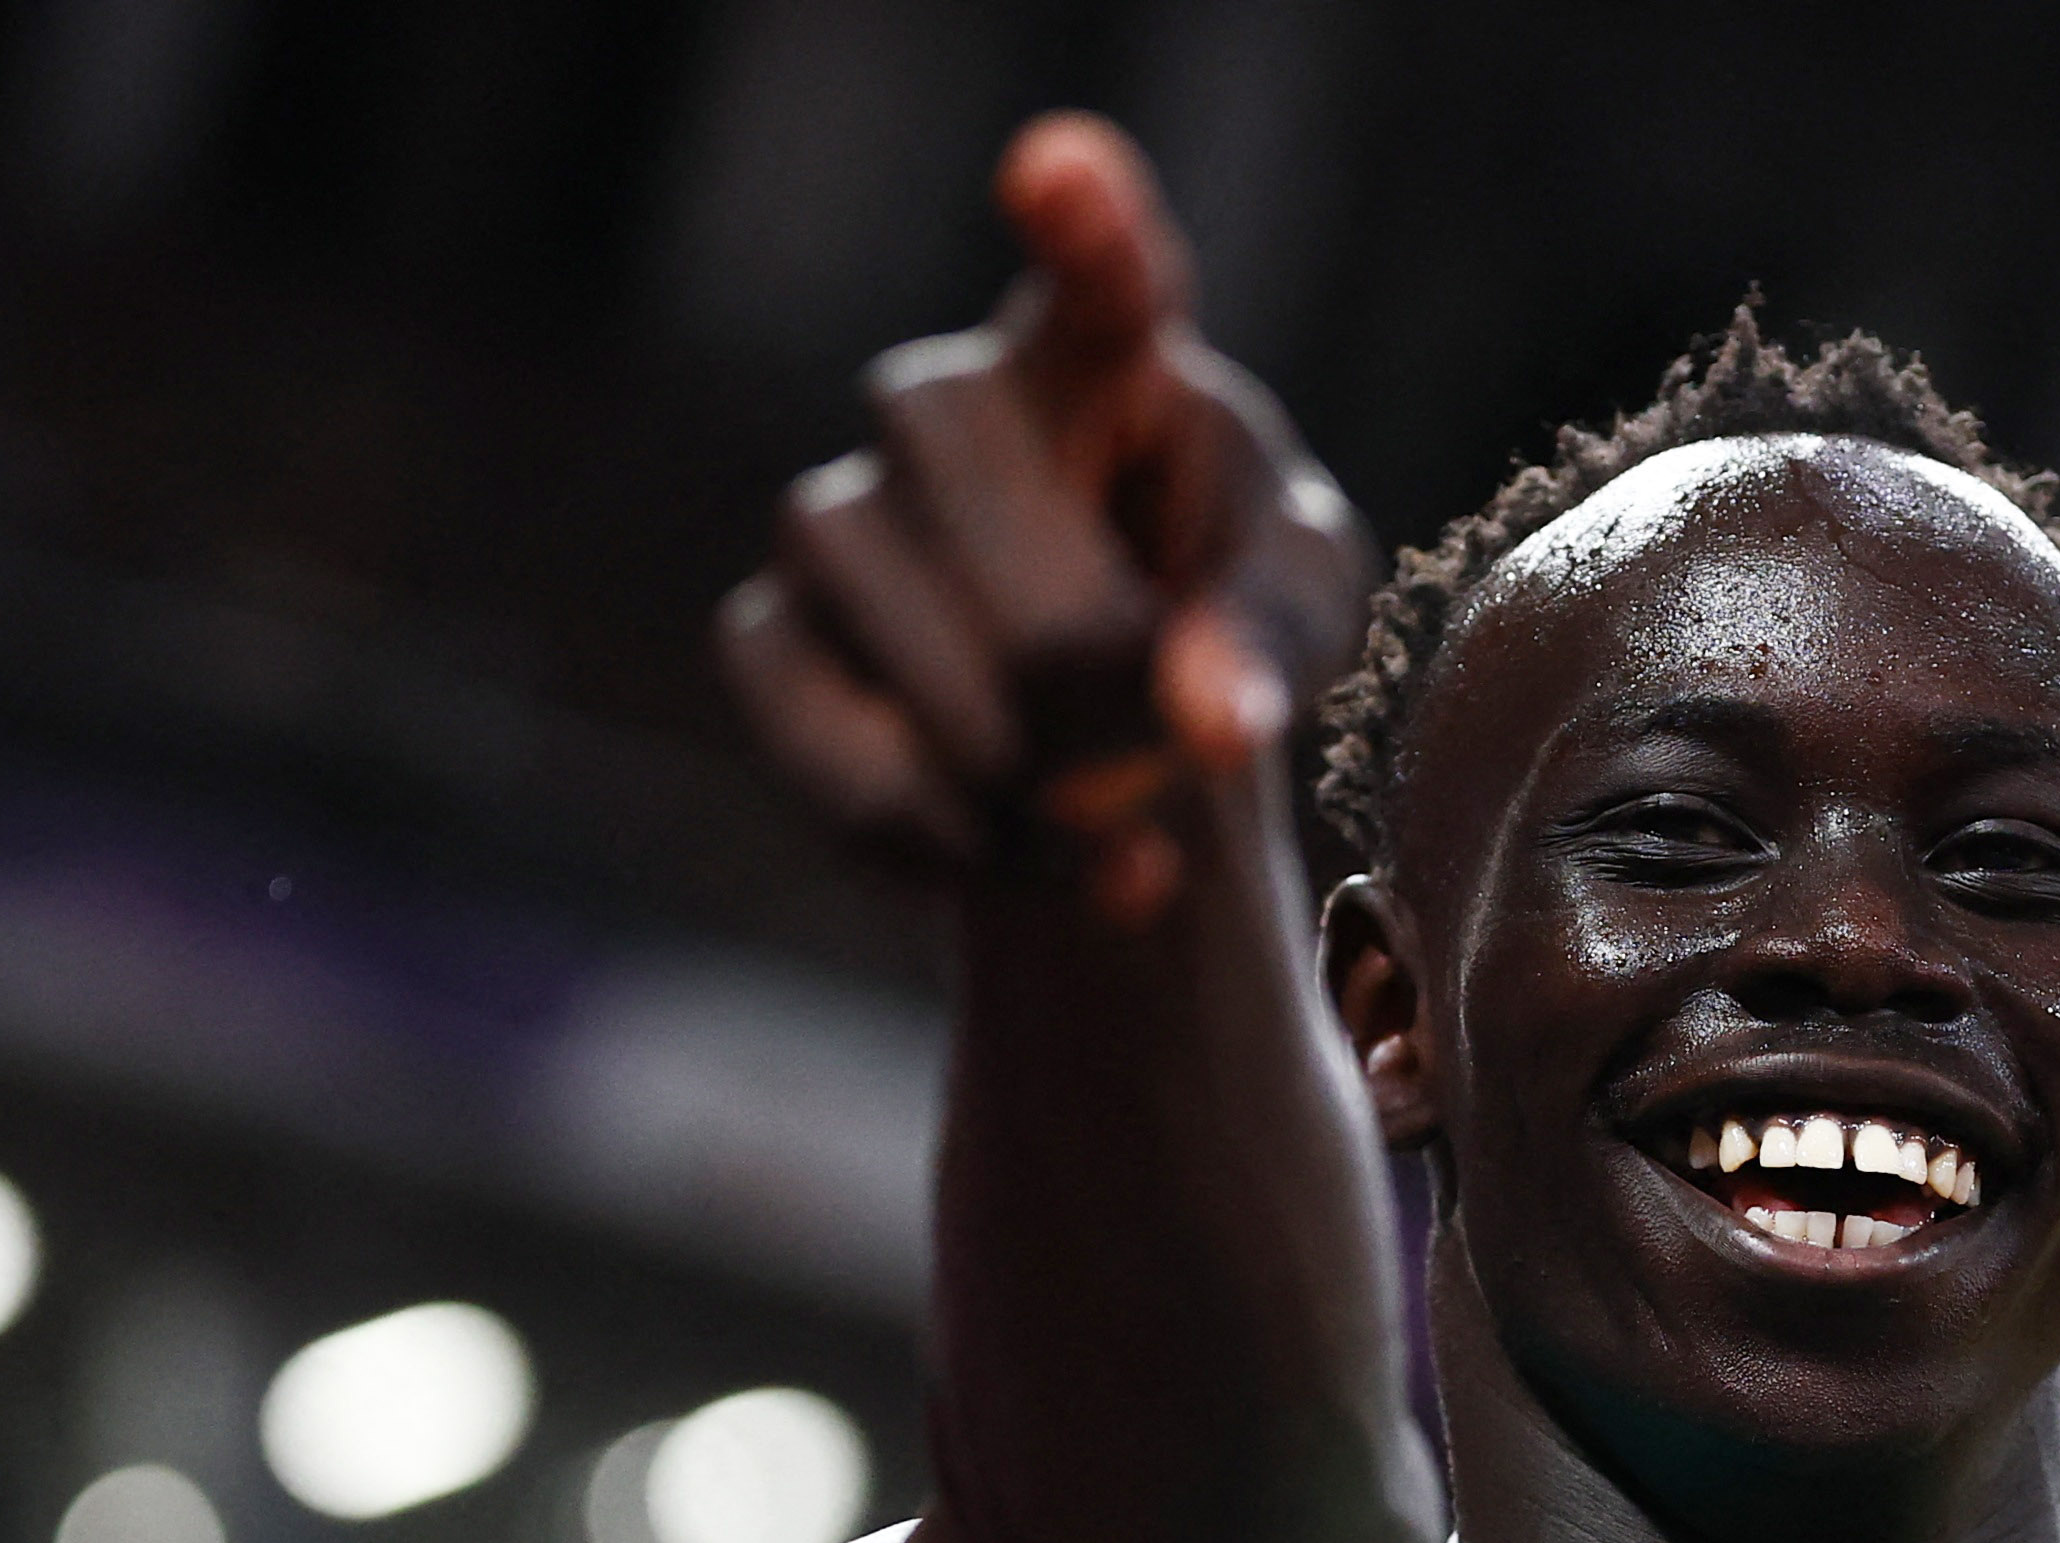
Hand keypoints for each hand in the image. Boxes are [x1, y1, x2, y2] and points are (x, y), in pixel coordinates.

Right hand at [716, 113, 1372, 921]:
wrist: (1108, 759)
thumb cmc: (1220, 633)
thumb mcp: (1290, 623)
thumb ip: (1266, 647)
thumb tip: (1209, 718)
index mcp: (1104, 358)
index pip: (1096, 278)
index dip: (1080, 228)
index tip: (1062, 173)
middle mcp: (945, 407)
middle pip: (971, 479)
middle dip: (1073, 642)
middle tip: (1164, 744)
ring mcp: (837, 515)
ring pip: (882, 607)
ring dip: (1013, 756)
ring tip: (1103, 815)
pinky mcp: (769, 639)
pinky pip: (833, 746)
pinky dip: (938, 833)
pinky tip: (1014, 852)